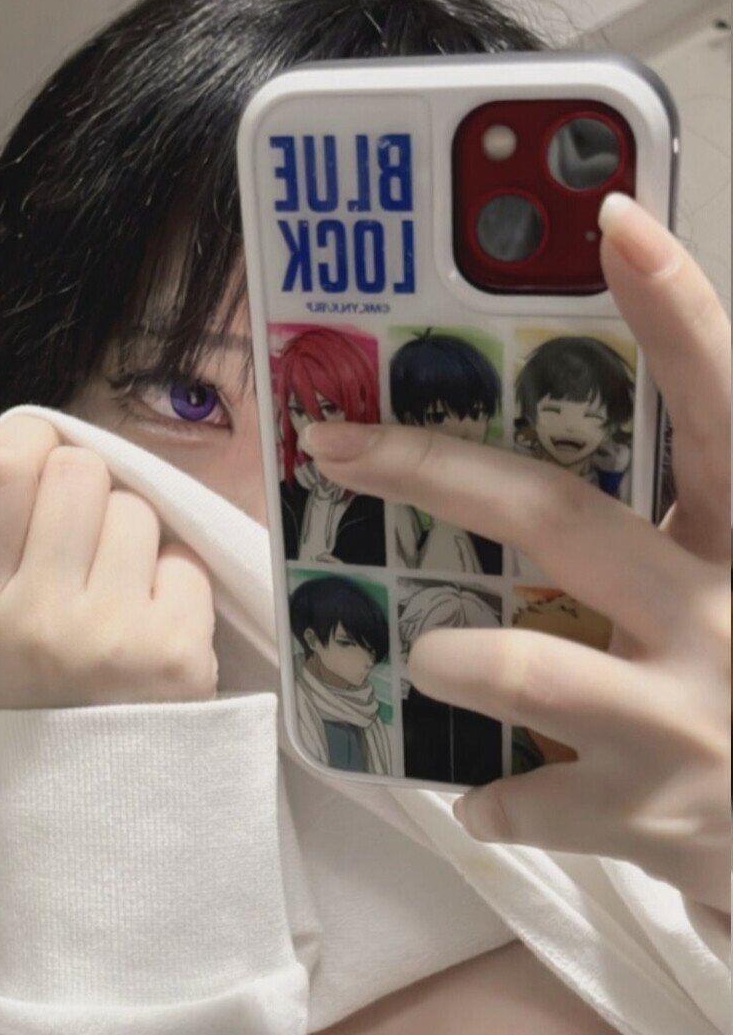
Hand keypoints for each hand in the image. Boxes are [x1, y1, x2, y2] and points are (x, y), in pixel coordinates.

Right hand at [0, 412, 217, 708]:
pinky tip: (156, 625)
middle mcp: (39, 616)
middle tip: (90, 546)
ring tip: (122, 596)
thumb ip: (4, 534)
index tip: (44, 459)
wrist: (94, 794)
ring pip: (139, 510)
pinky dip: (177, 584)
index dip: (30, 441)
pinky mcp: (177, 652)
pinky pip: (186, 562)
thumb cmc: (42, 690)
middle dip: (93, 493)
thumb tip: (44, 437)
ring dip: (138, 540)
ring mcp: (111, 634)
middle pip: (80, 472)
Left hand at [300, 194, 730, 914]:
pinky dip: (487, 799)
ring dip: (450, 658)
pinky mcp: (651, 816)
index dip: (676, 310)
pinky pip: (521, 799)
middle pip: (563, 518)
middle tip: (340, 446)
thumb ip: (672, 525)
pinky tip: (488, 795)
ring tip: (429, 658)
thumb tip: (527, 465)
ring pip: (525, 667)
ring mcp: (686, 723)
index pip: (721, 407)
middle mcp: (724, 616)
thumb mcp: (731, 582)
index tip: (614, 217)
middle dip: (434, 473)